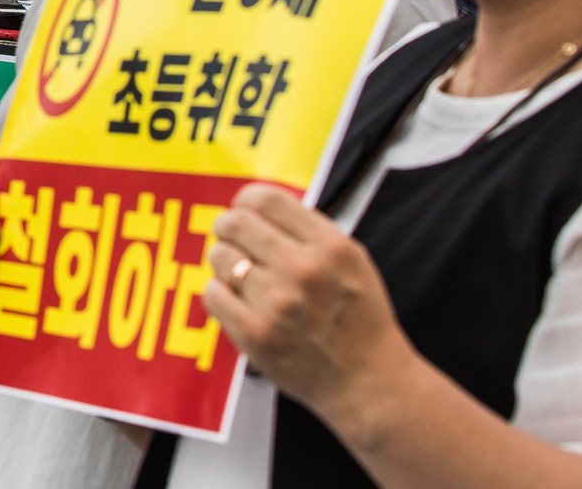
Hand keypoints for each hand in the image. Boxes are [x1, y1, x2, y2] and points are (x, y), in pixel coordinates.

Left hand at [203, 184, 415, 419]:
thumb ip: (309, 230)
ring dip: (224, 264)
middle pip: (234, 223)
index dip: (246, 202)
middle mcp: (303, 270)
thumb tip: (257, 204)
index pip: (264, 199)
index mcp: (330, 246)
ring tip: (243, 278)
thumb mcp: (352, 262)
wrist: (369, 382)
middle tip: (234, 241)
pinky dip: (220, 294)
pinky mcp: (255, 334)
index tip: (244, 211)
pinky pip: (212, 293)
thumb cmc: (359, 320)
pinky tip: (238, 302)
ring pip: (219, 257)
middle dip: (228, 229)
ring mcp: (277, 303)